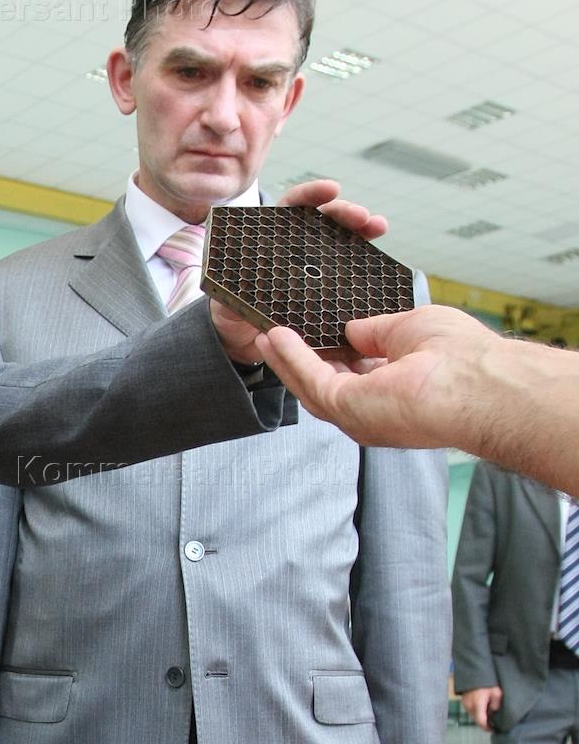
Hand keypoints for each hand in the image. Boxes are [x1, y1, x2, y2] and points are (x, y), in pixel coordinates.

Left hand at [211, 179, 388, 365]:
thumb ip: (232, 291)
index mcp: (270, 237)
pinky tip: (380, 259)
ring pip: (341, 240)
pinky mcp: (325, 285)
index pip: (291, 207)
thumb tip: (239, 291)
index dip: (310, 195)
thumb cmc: (230, 309)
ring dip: (362, 229)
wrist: (241, 337)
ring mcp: (313, 264)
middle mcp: (295, 245)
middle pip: (323, 220)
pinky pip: (346, 270)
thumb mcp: (226, 297)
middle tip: (362, 216)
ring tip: (378, 226)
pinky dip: (365, 262)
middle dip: (344, 212)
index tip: (331, 190)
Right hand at [255, 306, 500, 448]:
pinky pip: (310, 379)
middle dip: (297, 362)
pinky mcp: (347, 409)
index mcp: (395, 394)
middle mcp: (375, 412)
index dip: (329, 354)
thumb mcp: (410, 328)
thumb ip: (377, 331)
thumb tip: (354, 327)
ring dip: (286, 360)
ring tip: (265, 334)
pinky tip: (276, 335)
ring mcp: (359, 415)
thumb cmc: (463, 355)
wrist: (478, 382)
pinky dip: (291, 357)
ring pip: (310, 386)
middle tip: (274, 336)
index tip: (310, 333)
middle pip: (324, 386)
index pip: (354, 376)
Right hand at [460, 686, 502, 731]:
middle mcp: (469, 706)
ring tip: (488, 711)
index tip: (494, 729)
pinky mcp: (463, 700)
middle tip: (493, 720)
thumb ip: (496, 704)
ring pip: (473, 715)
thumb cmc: (486, 682)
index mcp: (477, 705)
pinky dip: (476, 710)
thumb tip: (493, 711)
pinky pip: (471, 710)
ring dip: (480, 716)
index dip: (488, 728)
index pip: (481, 722)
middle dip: (485, 722)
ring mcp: (465, 703)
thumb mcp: (496, 692)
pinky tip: (482, 706)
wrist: (473, 671)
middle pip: (477, 720)